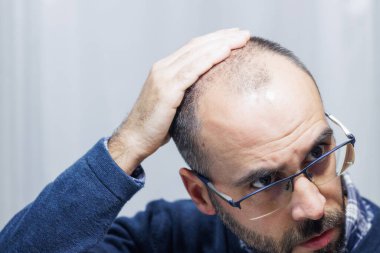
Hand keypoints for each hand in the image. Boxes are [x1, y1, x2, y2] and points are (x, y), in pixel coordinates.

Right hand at [109, 28, 249, 173]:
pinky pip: (192, 71)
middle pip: (197, 46)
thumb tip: (207, 94)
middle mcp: (163, 68)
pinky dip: (210, 59)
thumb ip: (186, 92)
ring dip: (221, 45)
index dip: (214, 40)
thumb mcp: (173, 103)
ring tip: (241, 39)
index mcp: (164, 69)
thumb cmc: (156, 126)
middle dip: (222, 38)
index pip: (193, 48)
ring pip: (196, 54)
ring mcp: (163, 77)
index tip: (234, 37)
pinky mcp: (166, 90)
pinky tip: (225, 52)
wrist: (134, 139)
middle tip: (244, 33)